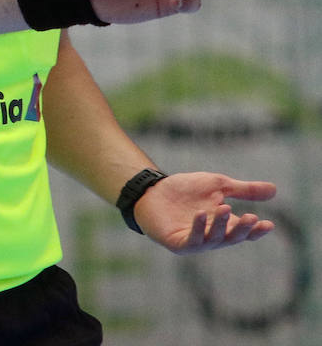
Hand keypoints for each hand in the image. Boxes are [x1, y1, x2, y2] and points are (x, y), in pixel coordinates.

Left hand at [135, 172, 275, 253]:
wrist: (153, 189)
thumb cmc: (186, 190)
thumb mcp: (218, 186)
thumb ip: (244, 190)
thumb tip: (274, 190)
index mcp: (224, 225)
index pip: (244, 232)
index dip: (256, 230)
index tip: (268, 224)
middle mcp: (212, 237)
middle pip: (231, 237)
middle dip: (242, 229)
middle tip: (252, 217)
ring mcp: (195, 241)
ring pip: (213, 238)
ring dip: (220, 225)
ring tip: (225, 207)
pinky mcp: (177, 242)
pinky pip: (191, 240)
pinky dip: (198, 228)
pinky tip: (202, 214)